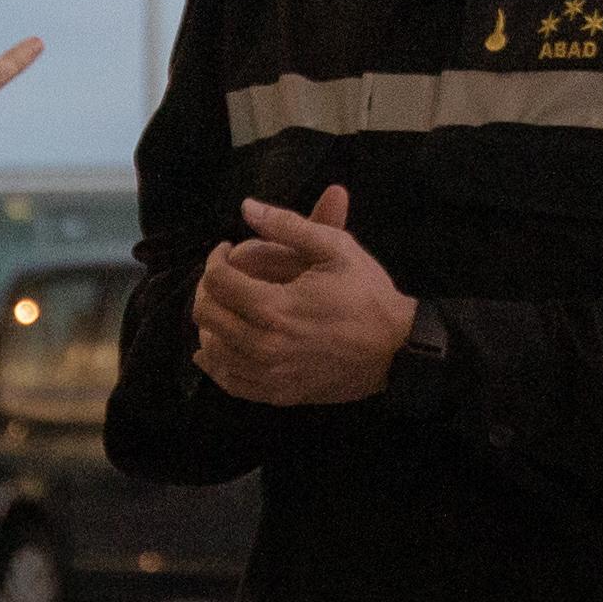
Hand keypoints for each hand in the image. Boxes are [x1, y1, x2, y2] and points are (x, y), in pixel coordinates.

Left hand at [191, 185, 418, 407]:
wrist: (395, 349)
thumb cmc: (366, 294)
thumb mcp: (335, 248)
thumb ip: (288, 225)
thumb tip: (246, 207)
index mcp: (274, 307)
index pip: (217, 281)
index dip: (215, 258)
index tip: (227, 250)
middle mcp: (263, 345)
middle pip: (207, 315)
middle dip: (207, 288)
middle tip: (224, 275)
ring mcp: (268, 375)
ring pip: (212, 349)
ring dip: (210, 323)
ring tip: (227, 305)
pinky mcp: (276, 394)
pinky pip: (229, 381)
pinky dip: (215, 362)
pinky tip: (217, 347)